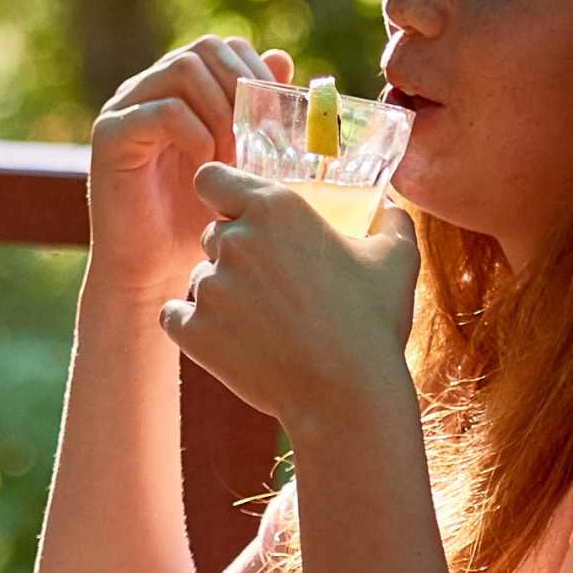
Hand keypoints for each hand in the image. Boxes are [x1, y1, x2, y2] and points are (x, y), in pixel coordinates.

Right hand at [85, 37, 297, 282]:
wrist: (151, 272)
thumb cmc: (196, 221)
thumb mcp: (240, 161)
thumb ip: (255, 111)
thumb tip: (281, 59)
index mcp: (177, 89)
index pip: (221, 47)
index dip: (254, 70)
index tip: (276, 114)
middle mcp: (147, 89)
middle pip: (203, 48)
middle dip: (241, 85)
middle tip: (257, 132)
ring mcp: (125, 108)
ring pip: (184, 70)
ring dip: (221, 109)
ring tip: (232, 153)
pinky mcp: (110, 134)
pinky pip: (164, 110)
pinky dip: (197, 134)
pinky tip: (206, 167)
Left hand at [157, 158, 420, 434]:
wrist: (346, 394)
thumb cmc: (373, 322)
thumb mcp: (396, 260)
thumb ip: (392, 222)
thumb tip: (391, 209)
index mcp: (275, 207)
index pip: (211, 178)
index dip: (222, 194)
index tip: (236, 213)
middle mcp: (235, 239)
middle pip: (212, 235)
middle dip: (235, 254)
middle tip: (272, 285)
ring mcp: (209, 286)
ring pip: (199, 279)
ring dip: (221, 294)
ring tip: (264, 323)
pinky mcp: (192, 331)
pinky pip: (175, 317)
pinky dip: (194, 327)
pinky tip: (229, 341)